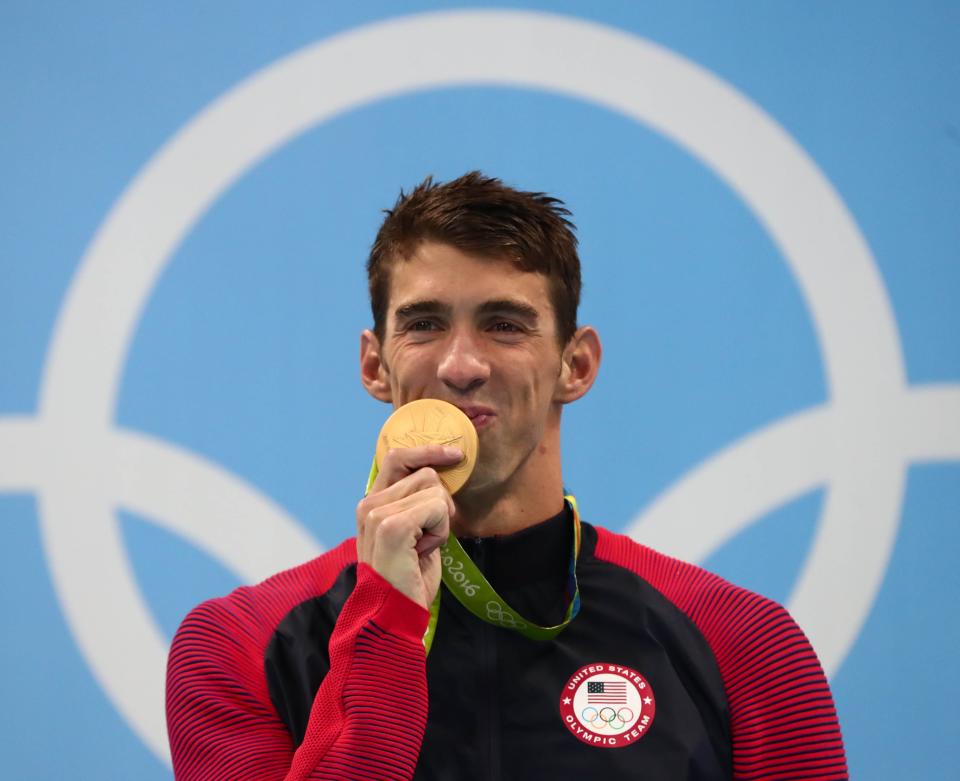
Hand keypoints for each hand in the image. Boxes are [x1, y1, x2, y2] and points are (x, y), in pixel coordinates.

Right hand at [356, 444, 462, 607]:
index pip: (396, 457)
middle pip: (425, 473)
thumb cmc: (409, 578)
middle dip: (440, 503)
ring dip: (440, 521)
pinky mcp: (392, 526)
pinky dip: (441, 531)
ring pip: (434, 489)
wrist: (395, 615)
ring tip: (422, 547)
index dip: (428, 451)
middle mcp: (368, 504)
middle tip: (429, 536)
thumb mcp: (414, 532)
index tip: (454, 455)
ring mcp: (377, 514)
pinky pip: (437, 507)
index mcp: (371, 503)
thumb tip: (443, 473)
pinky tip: (424, 551)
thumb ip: (418, 502)